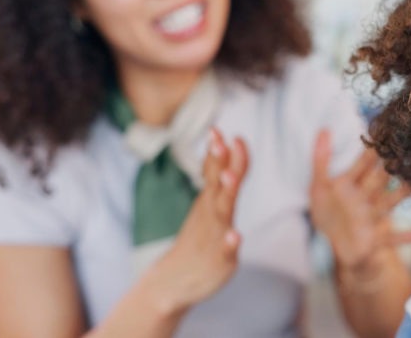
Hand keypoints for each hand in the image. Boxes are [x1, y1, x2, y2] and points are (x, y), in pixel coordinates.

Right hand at [144, 128, 248, 315]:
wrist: (175, 280)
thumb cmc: (200, 238)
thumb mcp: (210, 203)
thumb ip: (220, 175)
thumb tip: (227, 143)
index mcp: (212, 200)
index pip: (219, 170)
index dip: (223, 152)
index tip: (220, 130)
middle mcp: (212, 214)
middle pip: (218, 185)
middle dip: (221, 163)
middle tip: (221, 141)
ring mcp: (216, 236)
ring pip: (221, 212)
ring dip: (225, 194)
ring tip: (229, 178)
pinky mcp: (220, 260)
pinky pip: (226, 250)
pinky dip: (230, 242)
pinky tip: (236, 236)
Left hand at [309, 130, 410, 273]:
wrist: (330, 248)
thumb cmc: (326, 215)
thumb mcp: (318, 188)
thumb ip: (320, 160)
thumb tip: (324, 129)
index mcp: (350, 185)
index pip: (364, 163)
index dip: (373, 149)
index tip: (386, 132)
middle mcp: (364, 198)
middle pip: (380, 179)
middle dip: (392, 166)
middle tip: (408, 149)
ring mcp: (370, 218)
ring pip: (389, 202)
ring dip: (403, 193)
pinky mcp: (372, 238)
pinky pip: (390, 238)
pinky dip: (405, 236)